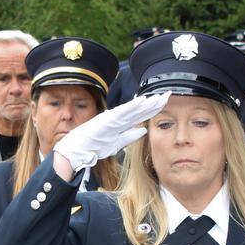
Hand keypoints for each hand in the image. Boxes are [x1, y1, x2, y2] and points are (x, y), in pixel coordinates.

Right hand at [53, 92, 170, 171]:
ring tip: (159, 97)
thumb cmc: (92, 147)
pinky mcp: (106, 121)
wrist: (76, 150)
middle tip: (168, 94)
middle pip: (139, 110)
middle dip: (154, 103)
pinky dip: (132, 107)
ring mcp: (111, 118)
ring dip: (146, 103)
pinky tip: (142, 101)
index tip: (164, 103)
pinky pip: (122, 113)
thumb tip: (144, 132)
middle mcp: (117, 118)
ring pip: (133, 109)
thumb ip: (129, 137)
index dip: (152, 109)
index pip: (139, 115)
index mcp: (119, 123)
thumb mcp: (116, 144)